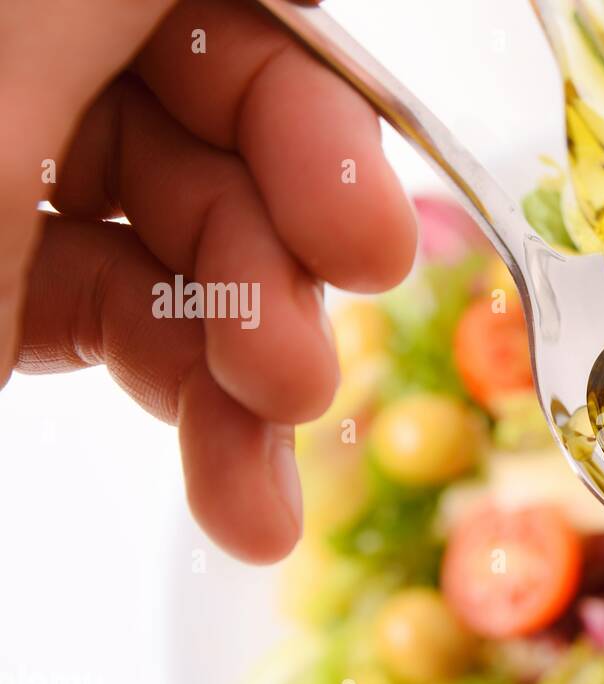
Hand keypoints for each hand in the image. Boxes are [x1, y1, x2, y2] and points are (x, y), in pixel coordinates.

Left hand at [0, 0, 416, 562]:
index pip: (229, 8)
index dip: (311, 105)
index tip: (357, 226)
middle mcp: (35, 64)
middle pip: (230, 121)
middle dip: (287, 246)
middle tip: (321, 348)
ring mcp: (23, 180)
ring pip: (196, 242)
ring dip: (259, 358)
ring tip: (271, 457)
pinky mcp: (17, 294)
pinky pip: (140, 326)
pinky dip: (202, 414)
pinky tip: (243, 503)